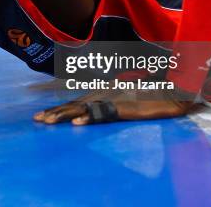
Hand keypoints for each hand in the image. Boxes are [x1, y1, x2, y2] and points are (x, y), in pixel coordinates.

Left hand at [33, 84, 192, 125]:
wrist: (174, 87)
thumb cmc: (154, 90)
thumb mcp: (130, 94)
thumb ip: (116, 98)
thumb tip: (104, 107)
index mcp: (104, 90)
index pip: (77, 101)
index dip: (60, 107)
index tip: (44, 114)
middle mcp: (104, 92)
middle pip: (75, 104)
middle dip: (54, 112)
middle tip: (37, 120)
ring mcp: (112, 98)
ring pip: (82, 108)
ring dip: (63, 115)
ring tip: (47, 122)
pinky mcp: (123, 107)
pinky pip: (102, 114)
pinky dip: (88, 118)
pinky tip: (76, 123)